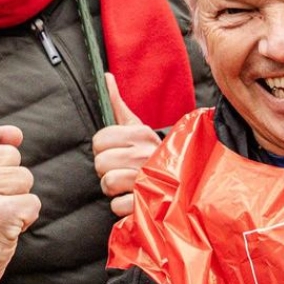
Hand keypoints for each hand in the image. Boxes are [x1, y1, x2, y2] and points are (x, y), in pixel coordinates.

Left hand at [92, 73, 160, 217]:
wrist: (184, 181)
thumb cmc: (152, 153)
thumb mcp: (137, 126)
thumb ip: (117, 103)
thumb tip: (105, 77)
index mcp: (139, 134)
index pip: (99, 140)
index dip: (103, 148)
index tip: (115, 151)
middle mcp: (143, 154)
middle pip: (99, 163)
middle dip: (107, 169)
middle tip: (122, 169)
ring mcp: (147, 179)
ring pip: (107, 183)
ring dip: (114, 189)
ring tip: (128, 185)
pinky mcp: (148, 202)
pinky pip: (117, 206)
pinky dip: (123, 206)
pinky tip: (135, 199)